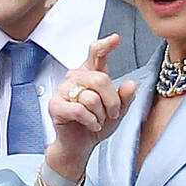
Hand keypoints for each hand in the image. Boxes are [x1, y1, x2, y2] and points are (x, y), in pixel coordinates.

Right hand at [45, 34, 137, 181]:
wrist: (80, 146)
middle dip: (112, 101)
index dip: (105, 45)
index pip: (96, 54)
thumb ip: (125, 97)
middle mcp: (75, 78)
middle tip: (112, 113)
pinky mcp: (56, 105)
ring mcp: (63, 90)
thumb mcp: (118, 111)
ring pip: (91, 97)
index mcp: (90, 74)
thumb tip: (130, 85)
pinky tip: (91, 125)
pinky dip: (91, 121)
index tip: (116, 39)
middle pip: (101, 79)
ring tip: (97, 120)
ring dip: (100, 115)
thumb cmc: (95, 125)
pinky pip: (80, 110)